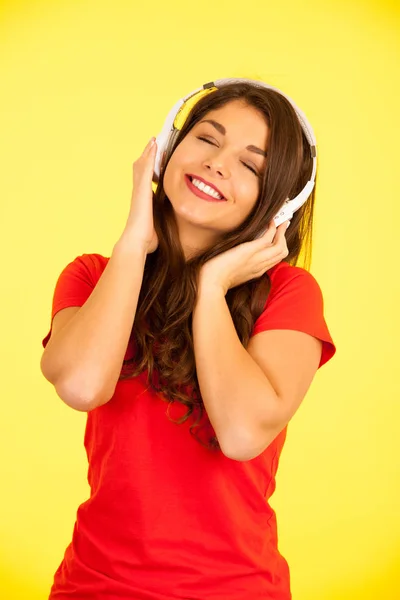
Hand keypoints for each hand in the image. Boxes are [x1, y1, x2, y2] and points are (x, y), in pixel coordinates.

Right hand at [118, 137, 158, 253]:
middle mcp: (139, 192)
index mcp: (143, 199)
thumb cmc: (146, 238)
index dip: (149, 167)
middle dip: (147, 155)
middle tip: (154, 142)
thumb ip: (160, 223)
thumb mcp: (157, 226)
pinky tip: (154, 145)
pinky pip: (145, 168)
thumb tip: (167, 232)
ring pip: (142, 164)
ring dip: (148, 151)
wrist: (136, 241)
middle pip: (141, 167)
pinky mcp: (142, 189)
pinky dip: (149, 155)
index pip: (145, 178)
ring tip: (154, 139)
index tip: (155, 158)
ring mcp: (139, 189)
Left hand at [199, 220, 289, 294]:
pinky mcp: (252, 250)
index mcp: (256, 272)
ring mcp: (258, 258)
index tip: (277, 238)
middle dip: (284, 238)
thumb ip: (239, 266)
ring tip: (280, 221)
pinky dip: (272, 228)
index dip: (278, 248)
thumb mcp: (232, 274)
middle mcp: (260, 266)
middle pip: (282, 253)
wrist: (211, 282)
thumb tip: (237, 257)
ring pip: (280, 246)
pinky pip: (269, 237)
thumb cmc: (215, 278)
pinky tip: (270, 222)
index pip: (275, 260)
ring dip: (282, 231)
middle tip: (282, 226)